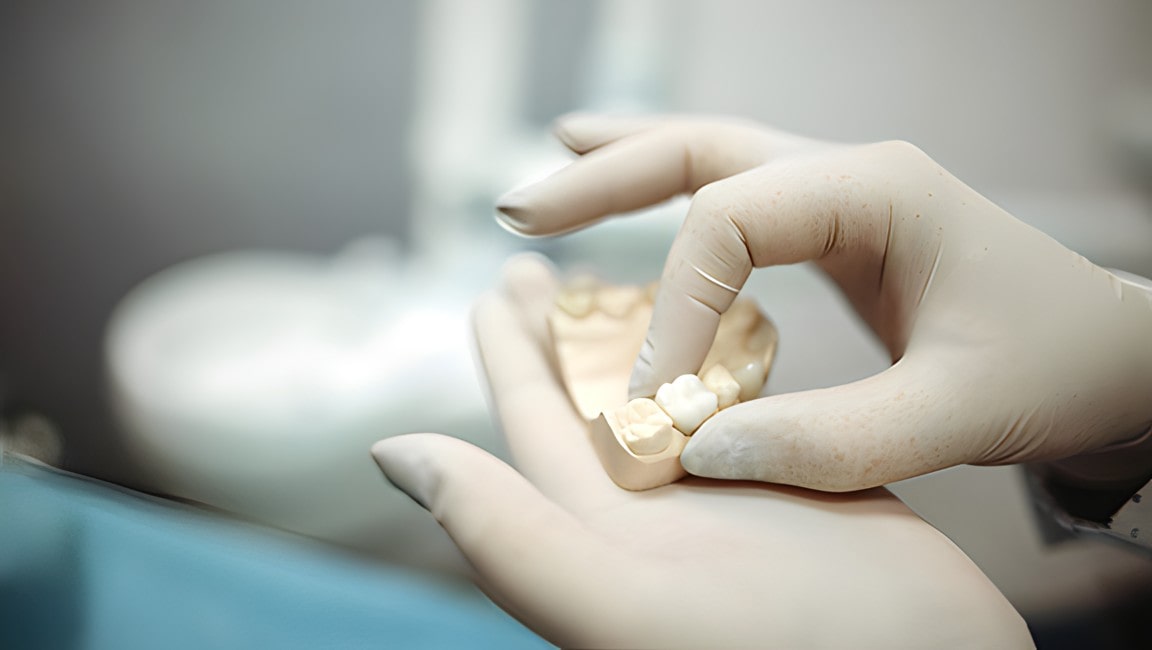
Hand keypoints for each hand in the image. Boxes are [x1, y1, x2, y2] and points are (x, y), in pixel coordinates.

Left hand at [371, 255, 1030, 648]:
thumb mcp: (618, 603)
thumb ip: (505, 534)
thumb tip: (390, 453)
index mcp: (598, 538)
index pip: (535, 426)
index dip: (509, 354)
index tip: (498, 284)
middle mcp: (655, 520)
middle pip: (592, 404)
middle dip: (564, 333)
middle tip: (546, 264)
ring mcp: (728, 505)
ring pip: (667, 401)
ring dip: (641, 342)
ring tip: (628, 276)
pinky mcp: (797, 491)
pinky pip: (744, 412)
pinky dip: (725, 366)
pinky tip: (726, 326)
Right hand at [495, 114, 1151, 490]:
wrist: (1122, 357)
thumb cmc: (1059, 368)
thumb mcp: (960, 413)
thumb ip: (834, 440)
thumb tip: (699, 452)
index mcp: (879, 191)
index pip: (729, 222)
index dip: (671, 307)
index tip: (651, 402)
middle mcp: (852, 173)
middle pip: (701, 149)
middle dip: (604, 175)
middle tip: (518, 211)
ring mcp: (844, 194)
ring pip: (712, 157)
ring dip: (626, 168)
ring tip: (549, 180)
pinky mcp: (839, 230)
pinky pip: (735, 201)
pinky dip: (670, 202)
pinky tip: (631, 212)